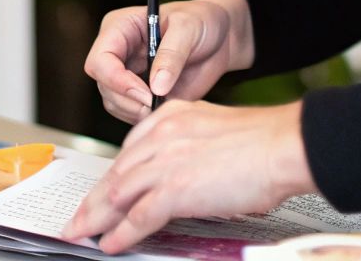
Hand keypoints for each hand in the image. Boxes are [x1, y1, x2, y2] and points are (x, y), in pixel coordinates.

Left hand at [60, 99, 314, 253]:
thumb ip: (188, 146)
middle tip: (77, 219)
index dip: (110, 177)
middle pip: (115, 172)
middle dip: (92, 201)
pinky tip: (111, 244)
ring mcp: (165, 161)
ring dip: (97, 219)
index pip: (127, 151)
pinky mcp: (175, 188)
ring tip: (83, 235)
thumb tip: (182, 174)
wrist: (282, 146)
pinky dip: (121, 233)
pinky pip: (138, 216)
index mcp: (170, 117)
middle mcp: (161, 135)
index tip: (100, 193)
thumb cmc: (262, 143)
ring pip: (118, 194)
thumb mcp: (213, 131)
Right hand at [83, 0, 253, 123]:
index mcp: (119, 28)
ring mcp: (127, 75)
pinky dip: (147, 117)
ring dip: (137, 112)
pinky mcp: (140, 94)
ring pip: (114, 104)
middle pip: (104, 86)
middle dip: (129, 100)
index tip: (145, 93)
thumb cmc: (201, 21)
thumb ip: (172, 54)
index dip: (116, 79)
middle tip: (159, 104)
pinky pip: (132, 114)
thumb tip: (156, 87)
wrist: (219, 38)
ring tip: (168, 104)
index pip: (100, 60)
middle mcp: (117, 53)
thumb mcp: (189, 27)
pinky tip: (170, 108)